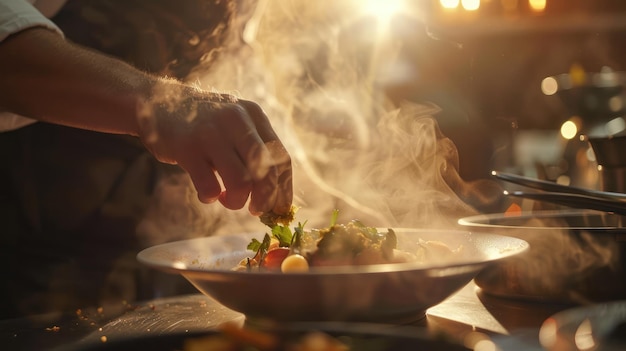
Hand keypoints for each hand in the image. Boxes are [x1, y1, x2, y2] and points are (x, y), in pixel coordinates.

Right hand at [137, 80, 291, 215]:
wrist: (157, 101)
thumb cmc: (204, 124)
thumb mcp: (236, 124)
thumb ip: (256, 150)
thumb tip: (276, 197)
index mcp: (254, 116)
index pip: (282, 158)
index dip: (284, 190)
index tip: (279, 209)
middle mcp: (236, 120)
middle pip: (266, 171)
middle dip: (265, 200)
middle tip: (256, 211)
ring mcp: (211, 132)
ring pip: (241, 181)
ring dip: (237, 201)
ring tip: (227, 200)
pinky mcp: (187, 147)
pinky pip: (208, 186)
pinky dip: (210, 197)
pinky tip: (207, 193)